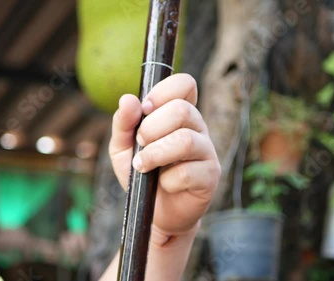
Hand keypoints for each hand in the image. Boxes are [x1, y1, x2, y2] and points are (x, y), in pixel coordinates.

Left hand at [109, 73, 220, 235]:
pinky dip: (166, 180)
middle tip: (140, 143)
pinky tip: (162, 185)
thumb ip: (124, 124)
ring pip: (185, 140)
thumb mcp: (123, 148)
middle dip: (152, 127)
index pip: (185, 84)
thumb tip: (128, 100)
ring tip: (142, 166)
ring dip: (155, 154)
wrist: (155, 212)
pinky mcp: (210, 176)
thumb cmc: (142, 174)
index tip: (144, 110)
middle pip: (182, 110)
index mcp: (180, 114)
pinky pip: (186, 173)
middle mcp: (197, 128)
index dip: (162, 92)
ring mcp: (207, 151)